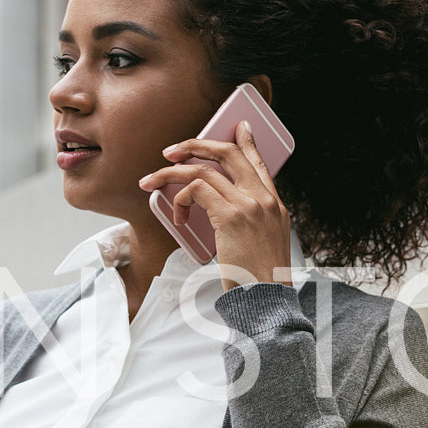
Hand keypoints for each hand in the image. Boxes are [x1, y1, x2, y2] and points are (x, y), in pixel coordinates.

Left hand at [138, 121, 293, 291]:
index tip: (239, 126)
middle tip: (172, 151)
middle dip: (196, 145)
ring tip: (152, 180)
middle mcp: (264, 200)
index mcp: (275, 206)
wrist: (267, 300)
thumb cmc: (259, 281)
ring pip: (204, 170)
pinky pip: (196, 190)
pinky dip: (179, 198)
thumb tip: (223, 214)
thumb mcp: (264, 245)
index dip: (248, 141)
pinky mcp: (231, 216)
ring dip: (172, 172)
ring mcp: (249, 205)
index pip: (260, 162)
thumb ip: (251, 223)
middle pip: (229, 154)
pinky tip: (177, 215)